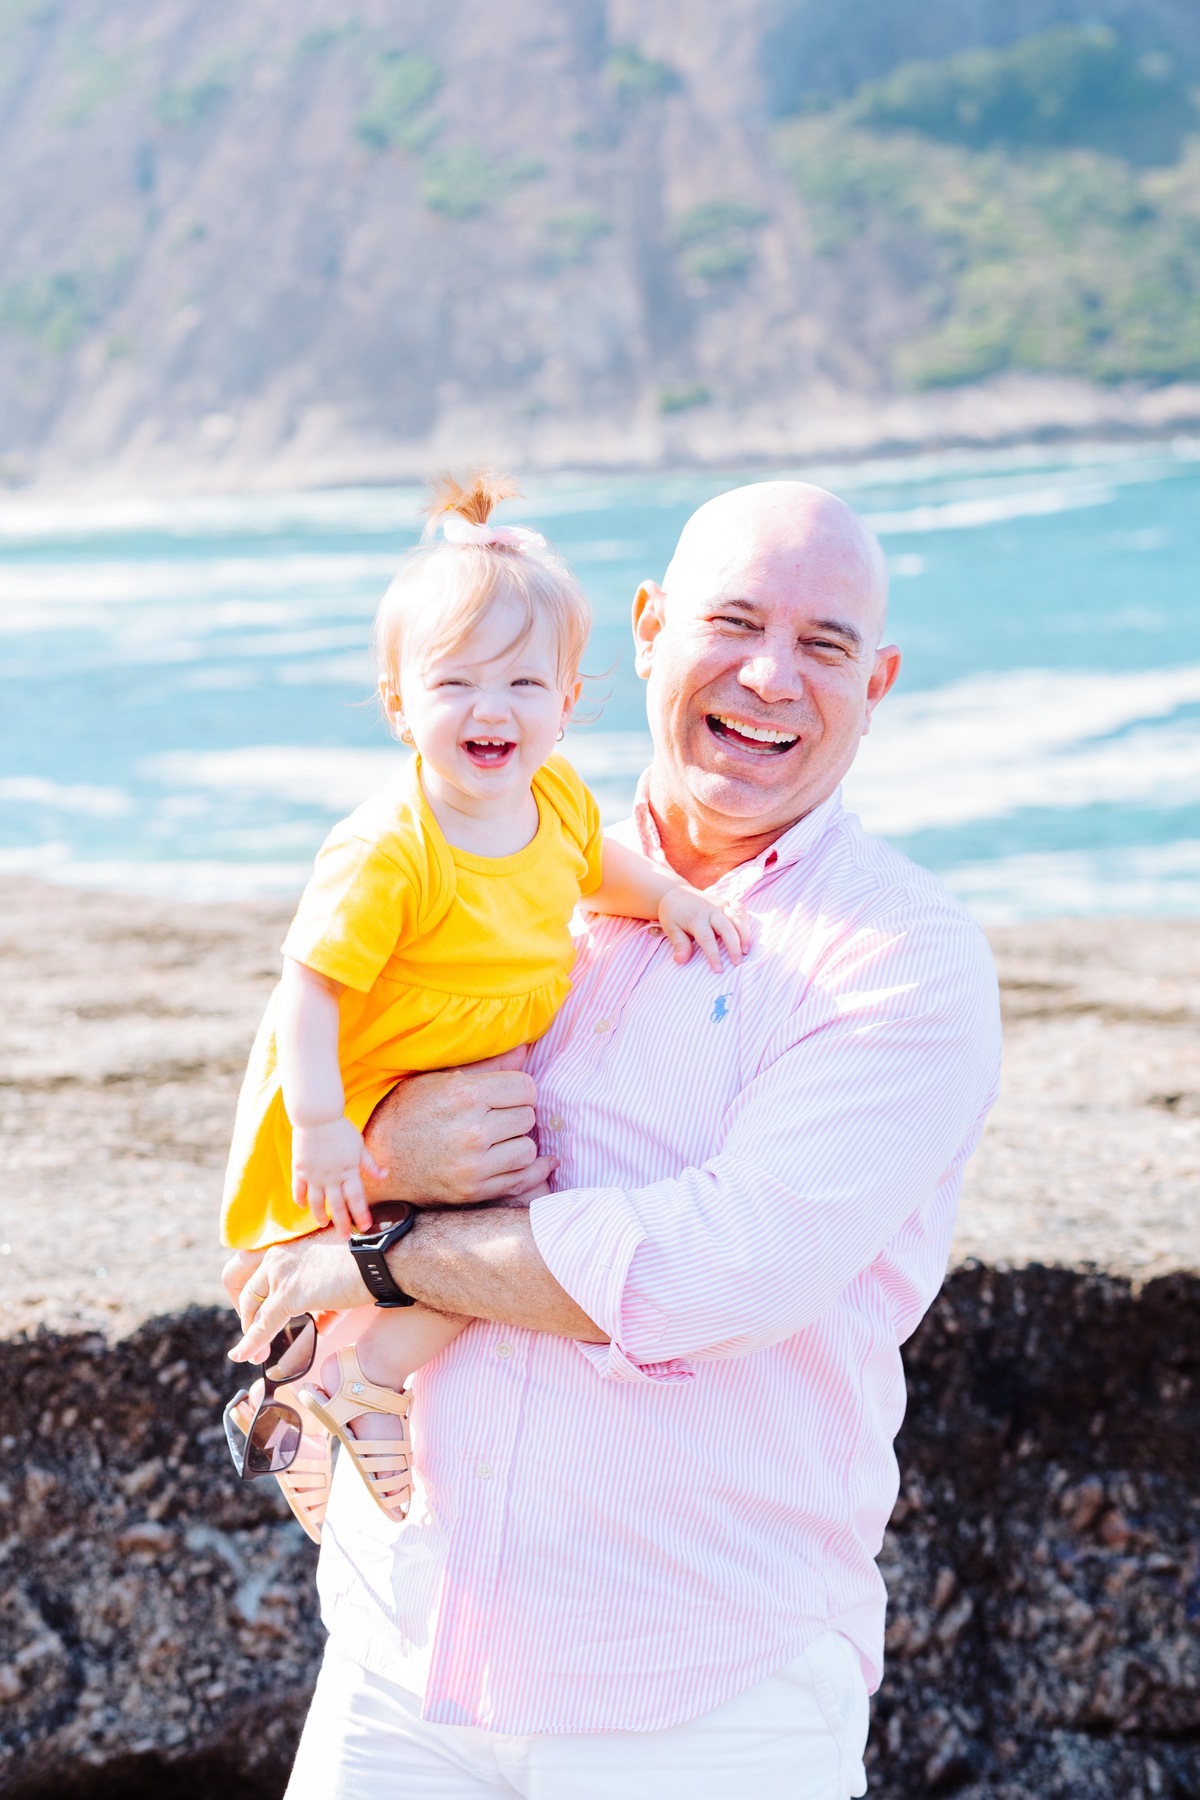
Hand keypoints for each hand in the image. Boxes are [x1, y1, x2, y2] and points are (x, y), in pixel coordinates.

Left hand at [226, 1227, 365, 1364]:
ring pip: (252, 1307)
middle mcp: (278, 1254)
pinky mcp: (288, 1294)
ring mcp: (281, 1273)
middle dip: (247, 1316)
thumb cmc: (367, 1265)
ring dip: (250, 1334)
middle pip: (246, 1288)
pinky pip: (262, 1324)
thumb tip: (320, 1325)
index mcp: (288, 1244)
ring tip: (252, 1355)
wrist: (381, 1259)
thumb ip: (322, 1301)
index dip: (251, 1297)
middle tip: (252, 1338)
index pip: (253, 1271)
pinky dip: (251, 1343)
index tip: (256, 1315)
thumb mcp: (336, 1278)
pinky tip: (244, 1356)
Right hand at [292, 1116, 387, 1235]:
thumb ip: (370, 1164)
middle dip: (342, 1224)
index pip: (356, 1198)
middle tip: (345, 1237)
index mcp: (348, 1171)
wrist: (317, 1117)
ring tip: (324, 1224)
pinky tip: (303, 1207)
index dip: (361, 1214)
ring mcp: (314, 1175)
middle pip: (337, 1206)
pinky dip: (300, 1200)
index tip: (365, 1226)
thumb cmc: (340, 1129)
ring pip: (317, 1202)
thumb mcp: (359, 1146)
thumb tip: (385, 1175)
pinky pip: (298, 1190)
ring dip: (320, 1215)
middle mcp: (331, 1177)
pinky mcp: (300, 1170)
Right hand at [361, 1046, 556, 1205]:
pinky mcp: (473, 1191)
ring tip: (501, 1139)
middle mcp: (472, 1131)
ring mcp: (473, 1165)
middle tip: (500, 1117)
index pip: (525, 1088)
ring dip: (518, 1143)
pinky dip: (530, 1171)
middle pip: (528, 1117)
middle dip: (518, 1114)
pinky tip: (534, 1161)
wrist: (379, 1160)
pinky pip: (521, 1180)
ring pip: (527, 1149)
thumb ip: (486, 1066)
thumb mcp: (438, 1079)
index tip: (511, 1095)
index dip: (521, 1090)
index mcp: (465, 1096)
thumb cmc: (407, 1112)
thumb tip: (525, 1051)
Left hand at [658, 887, 751, 971]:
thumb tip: (680, 960)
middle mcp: (710, 910)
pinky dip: (745, 922)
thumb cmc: (673, 915)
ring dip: (744, 935)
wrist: (676, 893)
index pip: (707, 939)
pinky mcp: (726, 901)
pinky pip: (740, 910)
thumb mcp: (671, 929)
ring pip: (737, 919)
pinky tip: (746, 936)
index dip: (714, 955)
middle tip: (738, 963)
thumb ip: (679, 944)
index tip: (719, 970)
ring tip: (746, 951)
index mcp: (696, 918)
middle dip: (734, 947)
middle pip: (727, 929)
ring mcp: (720, 904)